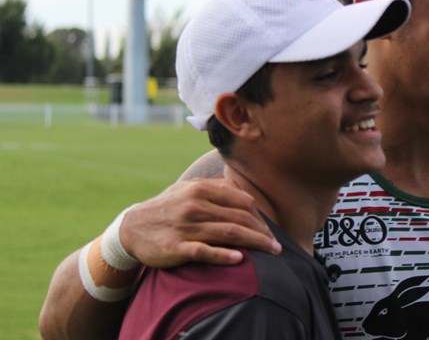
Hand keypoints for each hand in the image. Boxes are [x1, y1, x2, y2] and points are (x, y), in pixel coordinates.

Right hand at [120, 179, 281, 267]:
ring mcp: (186, 226)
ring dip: (254, 242)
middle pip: (239, 218)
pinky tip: (239, 259)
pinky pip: (205, 251)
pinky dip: (224, 255)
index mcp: (201, 189)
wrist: (132, 227)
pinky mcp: (177, 247)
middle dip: (262, 231)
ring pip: (228, 233)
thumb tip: (246, 195)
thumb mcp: (188, 189)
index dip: (260, 216)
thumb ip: (216, 188)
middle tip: (277, 244)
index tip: (271, 228)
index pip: (241, 202)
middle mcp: (195, 206)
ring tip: (271, 251)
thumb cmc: (168, 207)